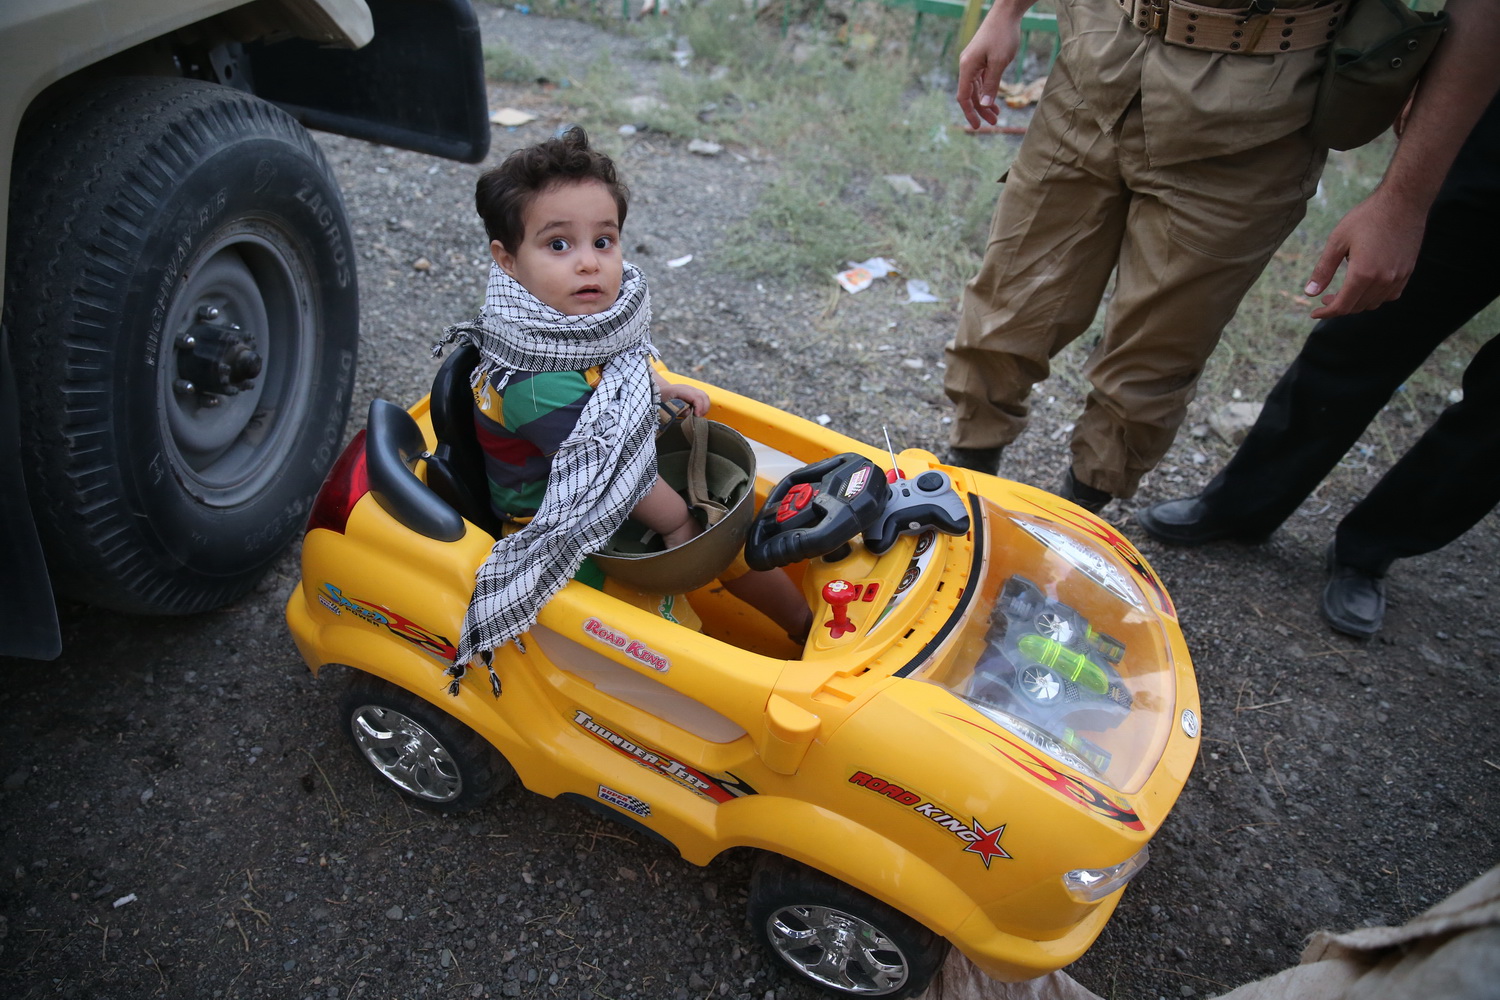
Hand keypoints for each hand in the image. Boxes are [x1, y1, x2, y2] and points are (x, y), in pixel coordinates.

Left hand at [658, 381, 709, 415]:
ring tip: (698, 416)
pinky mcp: (694, 393)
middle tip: (697, 417)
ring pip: (705, 397)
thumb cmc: (661, 400)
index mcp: (680, 390)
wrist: (660, 392)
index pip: (696, 396)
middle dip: (703, 408)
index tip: (696, 416)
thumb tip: (689, 412)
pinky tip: (697, 413)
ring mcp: (692, 389)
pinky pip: (703, 398)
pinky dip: (704, 406)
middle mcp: (688, 388)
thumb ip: (677, 410)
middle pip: (703, 396)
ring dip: (705, 408)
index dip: (699, 407)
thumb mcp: (665, 406)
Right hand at [955, 9, 1024, 129]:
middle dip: (980, 110)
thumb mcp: (1000, 62)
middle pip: (970, 94)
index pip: (964, 96)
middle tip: (994, 123)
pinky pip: (981, 80)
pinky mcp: (981, 59)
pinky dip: (988, 91)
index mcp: (967, 67)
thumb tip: (985, 104)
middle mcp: (967, 66)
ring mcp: (973, 62)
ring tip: (997, 115)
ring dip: (985, 102)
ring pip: (976, 88)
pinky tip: (996, 100)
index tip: (977, 126)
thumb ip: (992, 84)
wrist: (1006, 13)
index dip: (969, 113)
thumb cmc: (1003, 35)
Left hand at [1303, 188, 1426, 318]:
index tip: (1314, 313)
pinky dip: (1375, 297)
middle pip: (1357, 307)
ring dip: (1356, 302)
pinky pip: (1390, 295)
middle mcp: (1383, 280)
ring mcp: (1398, 277)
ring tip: (1344, 291)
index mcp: (1363, 274)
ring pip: (1373, 303)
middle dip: (1338, 306)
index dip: (1326, 313)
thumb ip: (1323, 270)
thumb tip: (1309, 293)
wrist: (1403, 202)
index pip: (1342, 306)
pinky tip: (1366, 287)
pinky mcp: (1408, 271)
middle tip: (1326, 297)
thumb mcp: (1337, 241)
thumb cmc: (1367, 217)